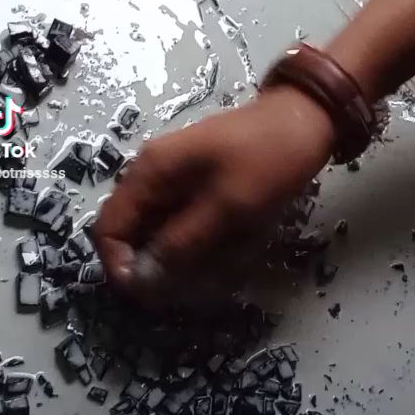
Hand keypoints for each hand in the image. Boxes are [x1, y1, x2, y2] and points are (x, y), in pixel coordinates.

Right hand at [94, 86, 334, 301]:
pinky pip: (188, 226)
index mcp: (149, 173)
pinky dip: (208, 242)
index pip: (108, 229)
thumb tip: (140, 280)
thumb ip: (181, 245)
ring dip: (191, 256)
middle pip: (136, 236)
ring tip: (233, 256)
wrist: (306, 119)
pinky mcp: (198, 188)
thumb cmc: (268, 159)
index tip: (151, 296)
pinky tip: (239, 243)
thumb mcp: (228, 208)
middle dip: (163, 265)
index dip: (121, 267)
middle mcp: (153, 176)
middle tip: (203, 281)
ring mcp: (175, 181)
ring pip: (164, 236)